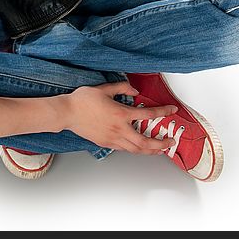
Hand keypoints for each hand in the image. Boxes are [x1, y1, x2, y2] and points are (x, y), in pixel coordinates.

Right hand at [62, 82, 178, 154]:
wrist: (66, 113)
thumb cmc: (82, 101)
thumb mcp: (105, 88)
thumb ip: (123, 88)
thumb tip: (135, 91)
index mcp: (121, 114)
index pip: (149, 115)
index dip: (163, 112)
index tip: (172, 110)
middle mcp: (119, 129)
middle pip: (145, 142)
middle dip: (161, 144)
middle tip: (170, 142)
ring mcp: (112, 139)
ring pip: (136, 150)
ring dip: (150, 151)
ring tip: (159, 150)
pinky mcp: (105, 143)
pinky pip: (124, 149)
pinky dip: (135, 149)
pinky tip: (138, 147)